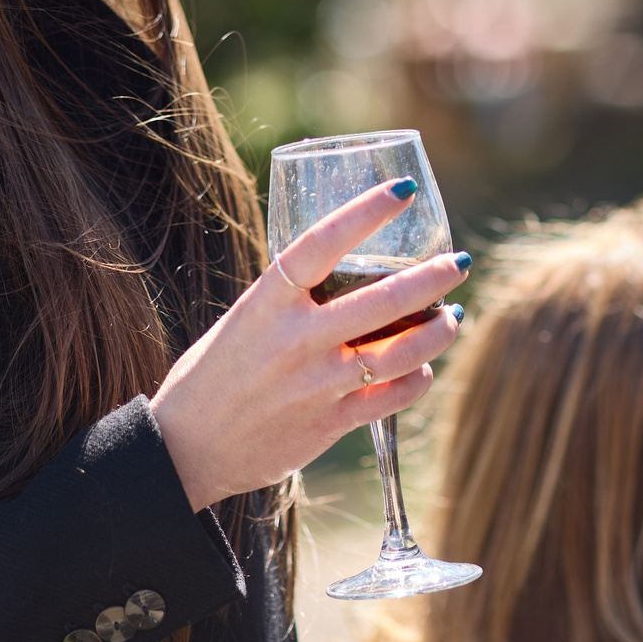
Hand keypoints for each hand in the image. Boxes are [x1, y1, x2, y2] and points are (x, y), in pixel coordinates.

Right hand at [148, 179, 469, 511]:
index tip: (405, 190)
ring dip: (439, 330)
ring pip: (402, 351)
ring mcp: (317, 384)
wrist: (184, 450)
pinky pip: (393, 396)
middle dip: (433, 276)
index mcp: (267, 301)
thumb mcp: (245, 319)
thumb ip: (292, 298)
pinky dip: (417, 378)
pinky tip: (423, 367)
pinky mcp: (330, 424)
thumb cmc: (214, 375)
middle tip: (458, 260)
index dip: (367, 212)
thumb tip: (347, 270)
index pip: (323, 242)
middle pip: (383, 299)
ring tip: (453, 315)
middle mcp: (295, 338)